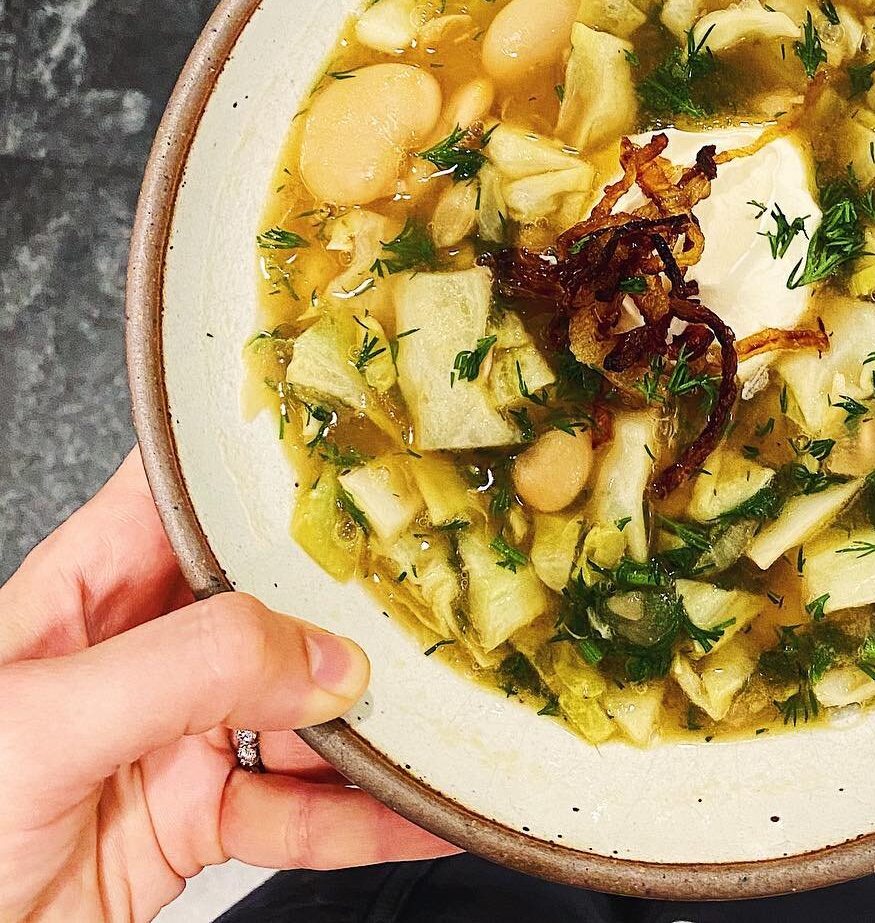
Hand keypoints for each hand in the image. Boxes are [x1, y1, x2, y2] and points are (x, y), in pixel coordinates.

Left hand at [0, 450, 456, 922]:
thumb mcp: (44, 722)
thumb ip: (190, 669)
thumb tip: (325, 656)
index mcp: (86, 593)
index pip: (186, 494)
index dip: (264, 458)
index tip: (356, 431)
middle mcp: (140, 656)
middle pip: (272, 600)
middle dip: (355, 594)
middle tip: (442, 578)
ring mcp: (172, 742)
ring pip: (303, 709)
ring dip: (376, 714)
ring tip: (448, 705)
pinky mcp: (195, 825)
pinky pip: (302, 813)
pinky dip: (368, 819)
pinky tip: (420, 813)